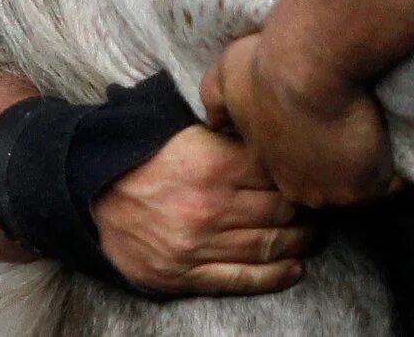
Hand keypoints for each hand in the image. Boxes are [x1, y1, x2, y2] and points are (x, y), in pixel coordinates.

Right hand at [93, 124, 316, 294]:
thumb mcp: (187, 134)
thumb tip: (273, 138)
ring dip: (300, 243)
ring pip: (268, 247)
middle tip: (323, 208)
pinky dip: (275, 277)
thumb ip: (230, 139)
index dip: (300, 175)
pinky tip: (295, 269)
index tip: (314, 175)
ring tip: (314, 236)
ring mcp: (200, 245)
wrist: (91, 196)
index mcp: (214, 164)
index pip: (277, 174)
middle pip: (281, 212)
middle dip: (308, 212)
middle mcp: (211, 206)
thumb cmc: (144, 159)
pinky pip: (242, 279)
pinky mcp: (186, 275)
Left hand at [200, 33, 395, 207]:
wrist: (311, 62)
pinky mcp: (369, 184)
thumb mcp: (227, 77)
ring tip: (373, 135)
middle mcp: (302, 188)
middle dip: (339, 166)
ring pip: (356, 187)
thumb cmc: (266, 64)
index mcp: (271, 167)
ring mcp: (336, 191)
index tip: (322, 129)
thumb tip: (213, 118)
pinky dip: (394, 165)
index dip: (312, 151)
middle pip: (326, 186)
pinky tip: (392, 140)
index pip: (295, 173)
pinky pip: (390, 184)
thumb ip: (218, 99)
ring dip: (366, 166)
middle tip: (349, 132)